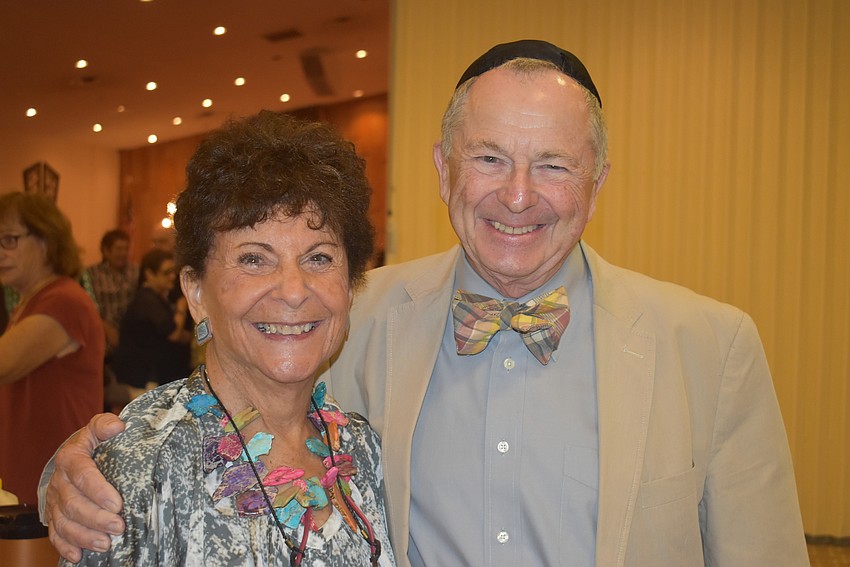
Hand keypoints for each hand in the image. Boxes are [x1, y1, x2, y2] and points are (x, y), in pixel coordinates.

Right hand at [45, 413, 125, 561]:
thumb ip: (105, 425)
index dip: (99, 491)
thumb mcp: (98, 428)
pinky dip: (66, 546)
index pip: (83, 475)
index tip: (117, 504)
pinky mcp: (54, 515)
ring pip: (64, 523)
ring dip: (85, 536)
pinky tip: (79, 555)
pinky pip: (55, 534)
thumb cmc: (93, 443)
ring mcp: (55, 501)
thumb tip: (118, 426)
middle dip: (96, 519)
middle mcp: (60, 482)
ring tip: (106, 543)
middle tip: (118, 527)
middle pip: (74, 504)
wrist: (73, 455)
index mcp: (71, 458)